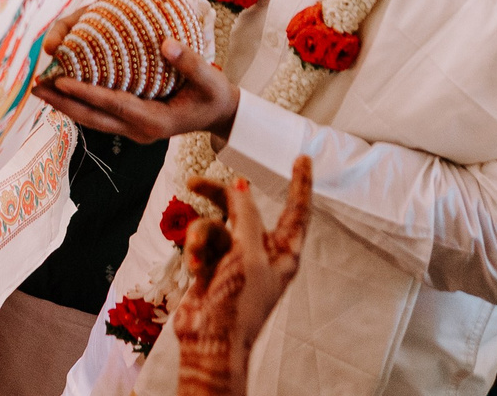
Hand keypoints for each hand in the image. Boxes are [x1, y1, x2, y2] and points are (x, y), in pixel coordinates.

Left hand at [31, 0, 240, 140]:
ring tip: (39, 88)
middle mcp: (140, 130)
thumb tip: (166, 43)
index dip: (87, 93)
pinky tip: (61, 91)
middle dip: (63, 103)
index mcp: (156, 121)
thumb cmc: (214, 94)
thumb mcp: (210, 79)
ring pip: (92, 120)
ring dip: (64, 105)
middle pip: (93, 118)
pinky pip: (98, 116)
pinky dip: (78, 104)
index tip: (62, 80)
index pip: (114, 105)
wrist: (220, 115)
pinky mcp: (130, 126)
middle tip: (35, 86)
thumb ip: (190, 62)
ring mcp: (133, 131)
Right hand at [171, 159, 313, 395]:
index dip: (300, 184)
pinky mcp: (211, 266)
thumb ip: (246, 217)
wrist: (210, 340)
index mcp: (282, 252)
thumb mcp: (248, 255)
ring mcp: (234, 258)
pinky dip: (194, 251)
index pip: (296, 211)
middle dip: (219, 197)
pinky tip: (193, 268)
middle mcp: (260, 252)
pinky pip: (201, 243)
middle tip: (194, 183)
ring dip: (201, 236)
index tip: (302, 157)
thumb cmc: (240, 304)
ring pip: (215, 225)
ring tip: (197, 257)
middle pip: (243, 209)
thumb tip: (242, 187)